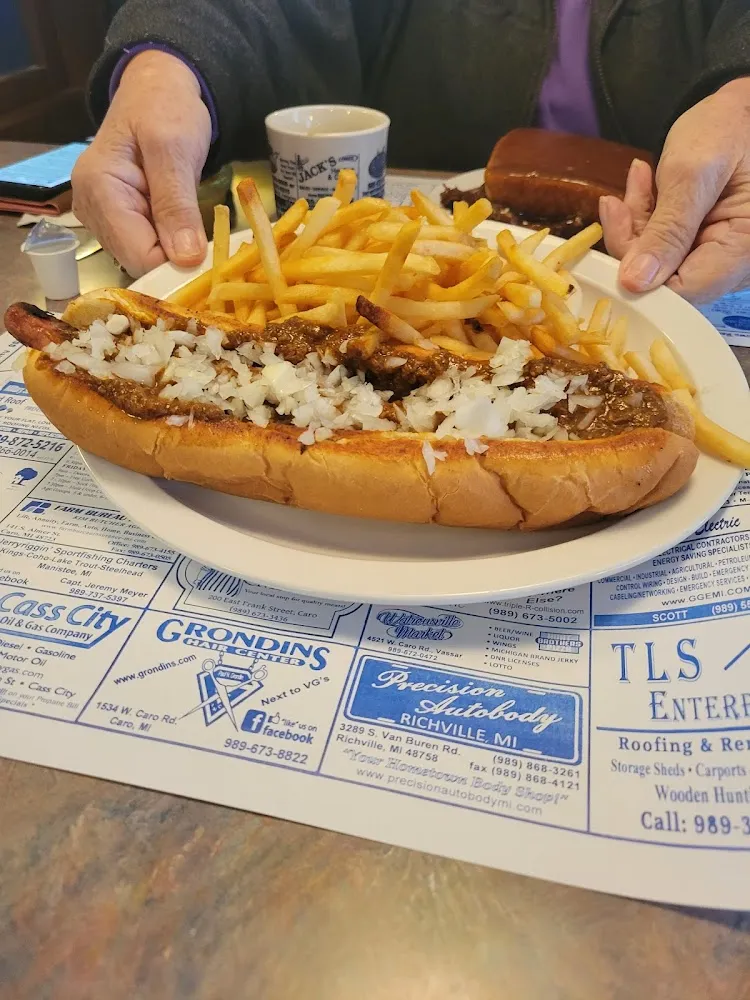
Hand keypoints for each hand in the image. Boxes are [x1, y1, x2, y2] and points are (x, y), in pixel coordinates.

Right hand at [72, 50, 211, 276]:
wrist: (156, 90)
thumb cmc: (164, 108)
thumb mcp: (175, 149)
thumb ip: (177, 204)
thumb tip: (186, 259)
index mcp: (98, 189)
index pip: (137, 254)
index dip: (176, 264)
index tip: (212, 260)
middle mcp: (91, 209)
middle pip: (138, 261)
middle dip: (175, 260)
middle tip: (211, 244)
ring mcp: (102, 217)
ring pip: (144, 259)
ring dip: (175, 253)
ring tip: (196, 226)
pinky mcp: (118, 221)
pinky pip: (146, 248)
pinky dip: (170, 244)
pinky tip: (184, 227)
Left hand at [600, 78, 749, 303]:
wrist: (743, 109)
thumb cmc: (729, 129)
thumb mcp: (693, 173)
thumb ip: (666, 230)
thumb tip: (634, 284)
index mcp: (745, 250)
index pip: (683, 292)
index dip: (641, 277)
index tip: (619, 234)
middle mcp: (735, 264)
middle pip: (667, 281)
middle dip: (635, 241)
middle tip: (618, 201)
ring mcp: (719, 256)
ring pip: (659, 264)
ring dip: (637, 225)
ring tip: (637, 181)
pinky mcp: (704, 245)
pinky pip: (665, 248)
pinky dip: (647, 220)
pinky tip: (644, 186)